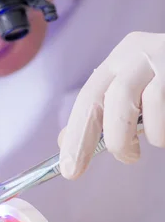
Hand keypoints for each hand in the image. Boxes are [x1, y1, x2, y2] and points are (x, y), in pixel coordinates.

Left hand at [59, 31, 164, 178]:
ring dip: (151, 134)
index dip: (77, 136)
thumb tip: (66, 140)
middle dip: (113, 139)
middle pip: (112, 97)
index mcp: (120, 58)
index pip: (88, 97)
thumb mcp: (136, 90)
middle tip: (126, 160)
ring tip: (156, 142)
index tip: (70, 170)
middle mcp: (139, 51)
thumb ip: (105, 111)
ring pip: (145, 102)